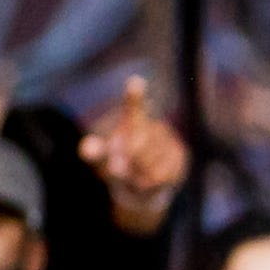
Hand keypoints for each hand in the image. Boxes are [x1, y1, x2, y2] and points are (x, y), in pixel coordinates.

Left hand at [80, 74, 189, 231]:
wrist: (142, 187)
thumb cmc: (117, 166)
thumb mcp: (99, 160)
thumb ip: (93, 153)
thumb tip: (88, 149)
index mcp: (132, 122)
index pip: (133, 108)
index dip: (134, 97)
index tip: (135, 81)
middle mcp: (154, 126)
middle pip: (138, 145)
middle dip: (126, 160)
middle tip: (117, 169)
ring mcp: (170, 141)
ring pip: (150, 163)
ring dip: (136, 175)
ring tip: (134, 177)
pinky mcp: (180, 157)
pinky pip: (161, 175)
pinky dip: (149, 183)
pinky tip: (148, 180)